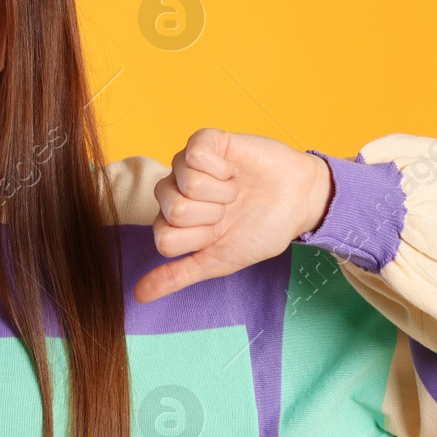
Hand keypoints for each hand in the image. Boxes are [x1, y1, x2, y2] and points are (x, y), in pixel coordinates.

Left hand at [133, 129, 333, 303]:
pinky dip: (223, 169)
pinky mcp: (203, 141)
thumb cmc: (258, 230)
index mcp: (171, 222)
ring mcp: (185, 165)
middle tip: (229, 210)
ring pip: (188, 184)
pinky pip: (195, 155)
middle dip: (214, 216)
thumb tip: (138, 296)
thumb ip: (177, 276)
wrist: (298, 201)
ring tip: (235, 190)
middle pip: (175, 212)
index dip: (200, 239)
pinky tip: (233, 171)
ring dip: (223, 193)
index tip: (219, 234)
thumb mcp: (218, 260)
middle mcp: (172, 191)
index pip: (164, 239)